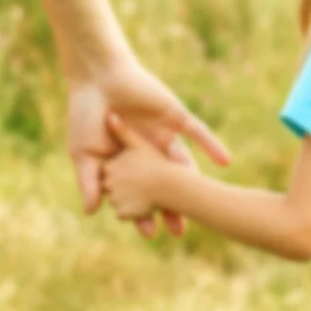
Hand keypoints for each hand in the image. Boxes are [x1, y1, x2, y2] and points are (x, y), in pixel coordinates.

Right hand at [68, 60, 229, 236]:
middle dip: (170, 207)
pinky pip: (198, 132)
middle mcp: (148, 152)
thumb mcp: (84, 153)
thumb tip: (91, 212)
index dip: (141, 213)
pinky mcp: (175, 117)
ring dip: (193, 182)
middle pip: (163, 185)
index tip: (148, 233)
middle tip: (179, 230)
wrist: (97, 77)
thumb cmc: (85, 115)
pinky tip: (226, 161)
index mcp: (127, 162)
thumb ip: (89, 182)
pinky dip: (212, 145)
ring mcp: (163, 135)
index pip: (138, 193)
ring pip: (182, 164)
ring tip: (203, 203)